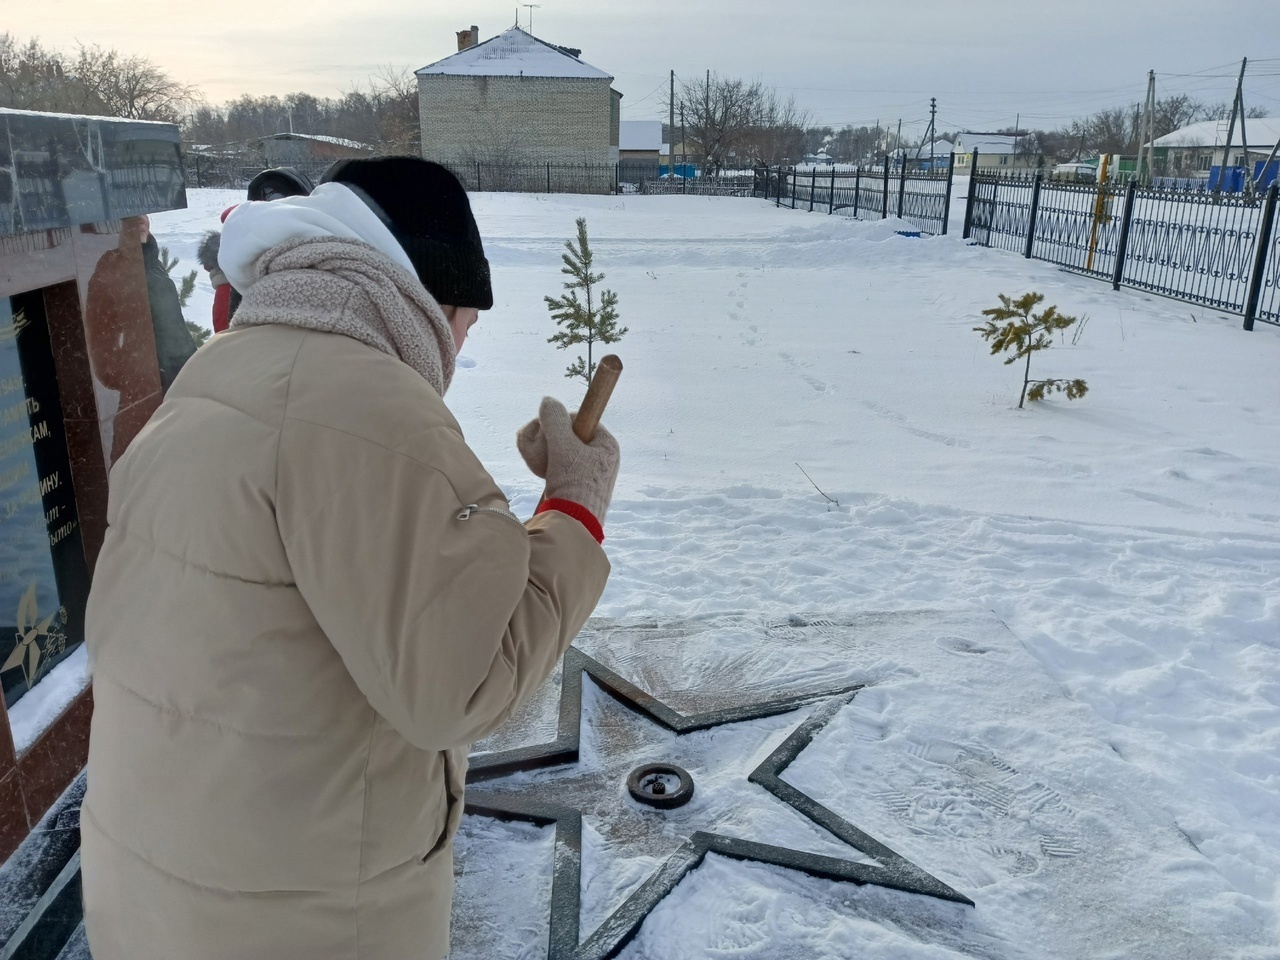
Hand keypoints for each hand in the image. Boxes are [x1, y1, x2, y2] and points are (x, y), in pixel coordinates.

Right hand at [516, 396, 619, 522]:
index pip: (579, 419)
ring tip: (535, 462)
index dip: (559, 422)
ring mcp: (590, 473)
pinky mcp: (577, 486)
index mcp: (607, 444)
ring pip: (560, 450)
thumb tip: (548, 401)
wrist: (573, 524)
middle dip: (547, 439)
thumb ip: (554, 420)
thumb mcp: (562, 446)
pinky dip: (546, 465)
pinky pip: (559, 466)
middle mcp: (602, 457)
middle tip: (537, 448)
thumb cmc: (573, 483)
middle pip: (567, 435)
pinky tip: (539, 472)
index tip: (547, 433)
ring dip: (543, 451)